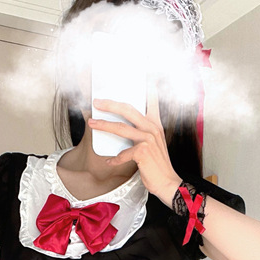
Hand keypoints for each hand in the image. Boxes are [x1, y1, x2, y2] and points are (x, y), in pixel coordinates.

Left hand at [88, 83, 181, 206]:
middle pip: (128, 109)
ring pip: (121, 128)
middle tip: (97, 102)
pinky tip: (109, 162)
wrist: (167, 183)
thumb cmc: (157, 165)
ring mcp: (148, 139)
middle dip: (110, 104)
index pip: (151, 100)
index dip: (146, 87)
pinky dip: (114, 159)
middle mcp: (152, 128)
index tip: (140, 75)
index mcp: (155, 124)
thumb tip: (123, 127)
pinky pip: (122, 153)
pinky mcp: (143, 152)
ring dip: (104, 125)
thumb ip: (142, 133)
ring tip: (92, 123)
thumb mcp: (153, 144)